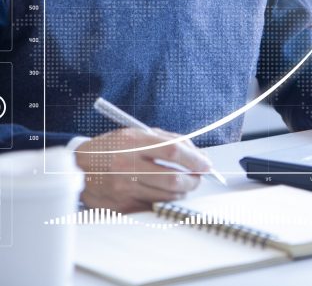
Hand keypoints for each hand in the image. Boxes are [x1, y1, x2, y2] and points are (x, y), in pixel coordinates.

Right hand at [75, 128, 210, 212]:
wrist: (78, 167)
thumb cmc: (111, 148)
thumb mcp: (135, 133)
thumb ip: (166, 139)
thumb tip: (195, 152)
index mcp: (132, 143)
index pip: (173, 151)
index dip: (194, 158)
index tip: (206, 163)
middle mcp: (127, 166)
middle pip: (173, 178)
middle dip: (193, 180)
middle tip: (198, 177)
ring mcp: (124, 188)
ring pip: (167, 195)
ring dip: (182, 191)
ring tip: (183, 183)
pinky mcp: (122, 205)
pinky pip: (154, 205)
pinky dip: (164, 199)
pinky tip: (162, 191)